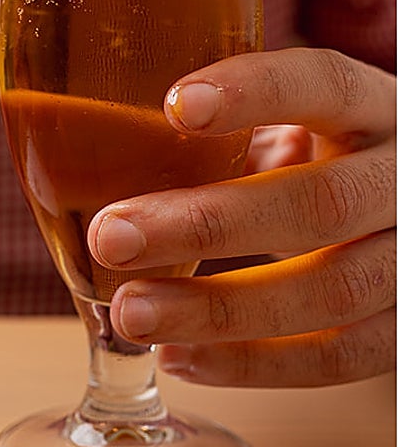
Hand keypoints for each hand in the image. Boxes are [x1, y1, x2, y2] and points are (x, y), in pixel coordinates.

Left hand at [88, 48, 394, 386]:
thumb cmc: (316, 159)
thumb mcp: (287, 124)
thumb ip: (220, 130)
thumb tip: (77, 134)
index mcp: (375, 109)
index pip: (328, 84)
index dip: (260, 91)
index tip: (176, 103)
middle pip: (321, 206)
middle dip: (205, 225)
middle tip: (107, 236)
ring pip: (333, 292)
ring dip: (218, 310)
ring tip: (129, 312)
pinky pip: (341, 357)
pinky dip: (254, 363)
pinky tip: (177, 358)